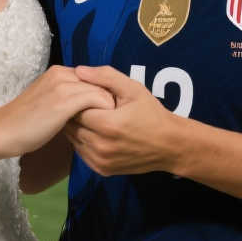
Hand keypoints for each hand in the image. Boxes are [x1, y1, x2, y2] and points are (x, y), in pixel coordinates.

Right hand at [0, 66, 114, 157]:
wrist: (2, 132)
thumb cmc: (25, 124)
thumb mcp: (49, 103)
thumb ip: (67, 98)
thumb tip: (90, 106)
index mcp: (58, 72)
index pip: (93, 77)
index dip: (102, 95)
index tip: (108, 113)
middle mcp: (61, 73)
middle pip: (100, 81)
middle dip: (109, 100)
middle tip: (114, 121)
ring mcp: (63, 85)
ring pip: (102, 90)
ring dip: (109, 108)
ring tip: (110, 126)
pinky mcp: (65, 101)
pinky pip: (98, 100)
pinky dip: (105, 113)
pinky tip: (102, 128)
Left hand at [63, 65, 179, 175]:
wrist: (170, 145)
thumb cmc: (151, 114)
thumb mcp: (133, 89)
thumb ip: (105, 77)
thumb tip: (79, 70)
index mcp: (107, 125)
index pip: (75, 109)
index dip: (77, 100)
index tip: (84, 94)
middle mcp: (101, 146)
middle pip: (72, 125)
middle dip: (74, 113)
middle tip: (85, 105)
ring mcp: (100, 161)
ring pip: (74, 140)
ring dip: (77, 128)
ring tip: (90, 117)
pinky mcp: (102, 170)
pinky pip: (81, 152)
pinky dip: (83, 141)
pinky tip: (94, 132)